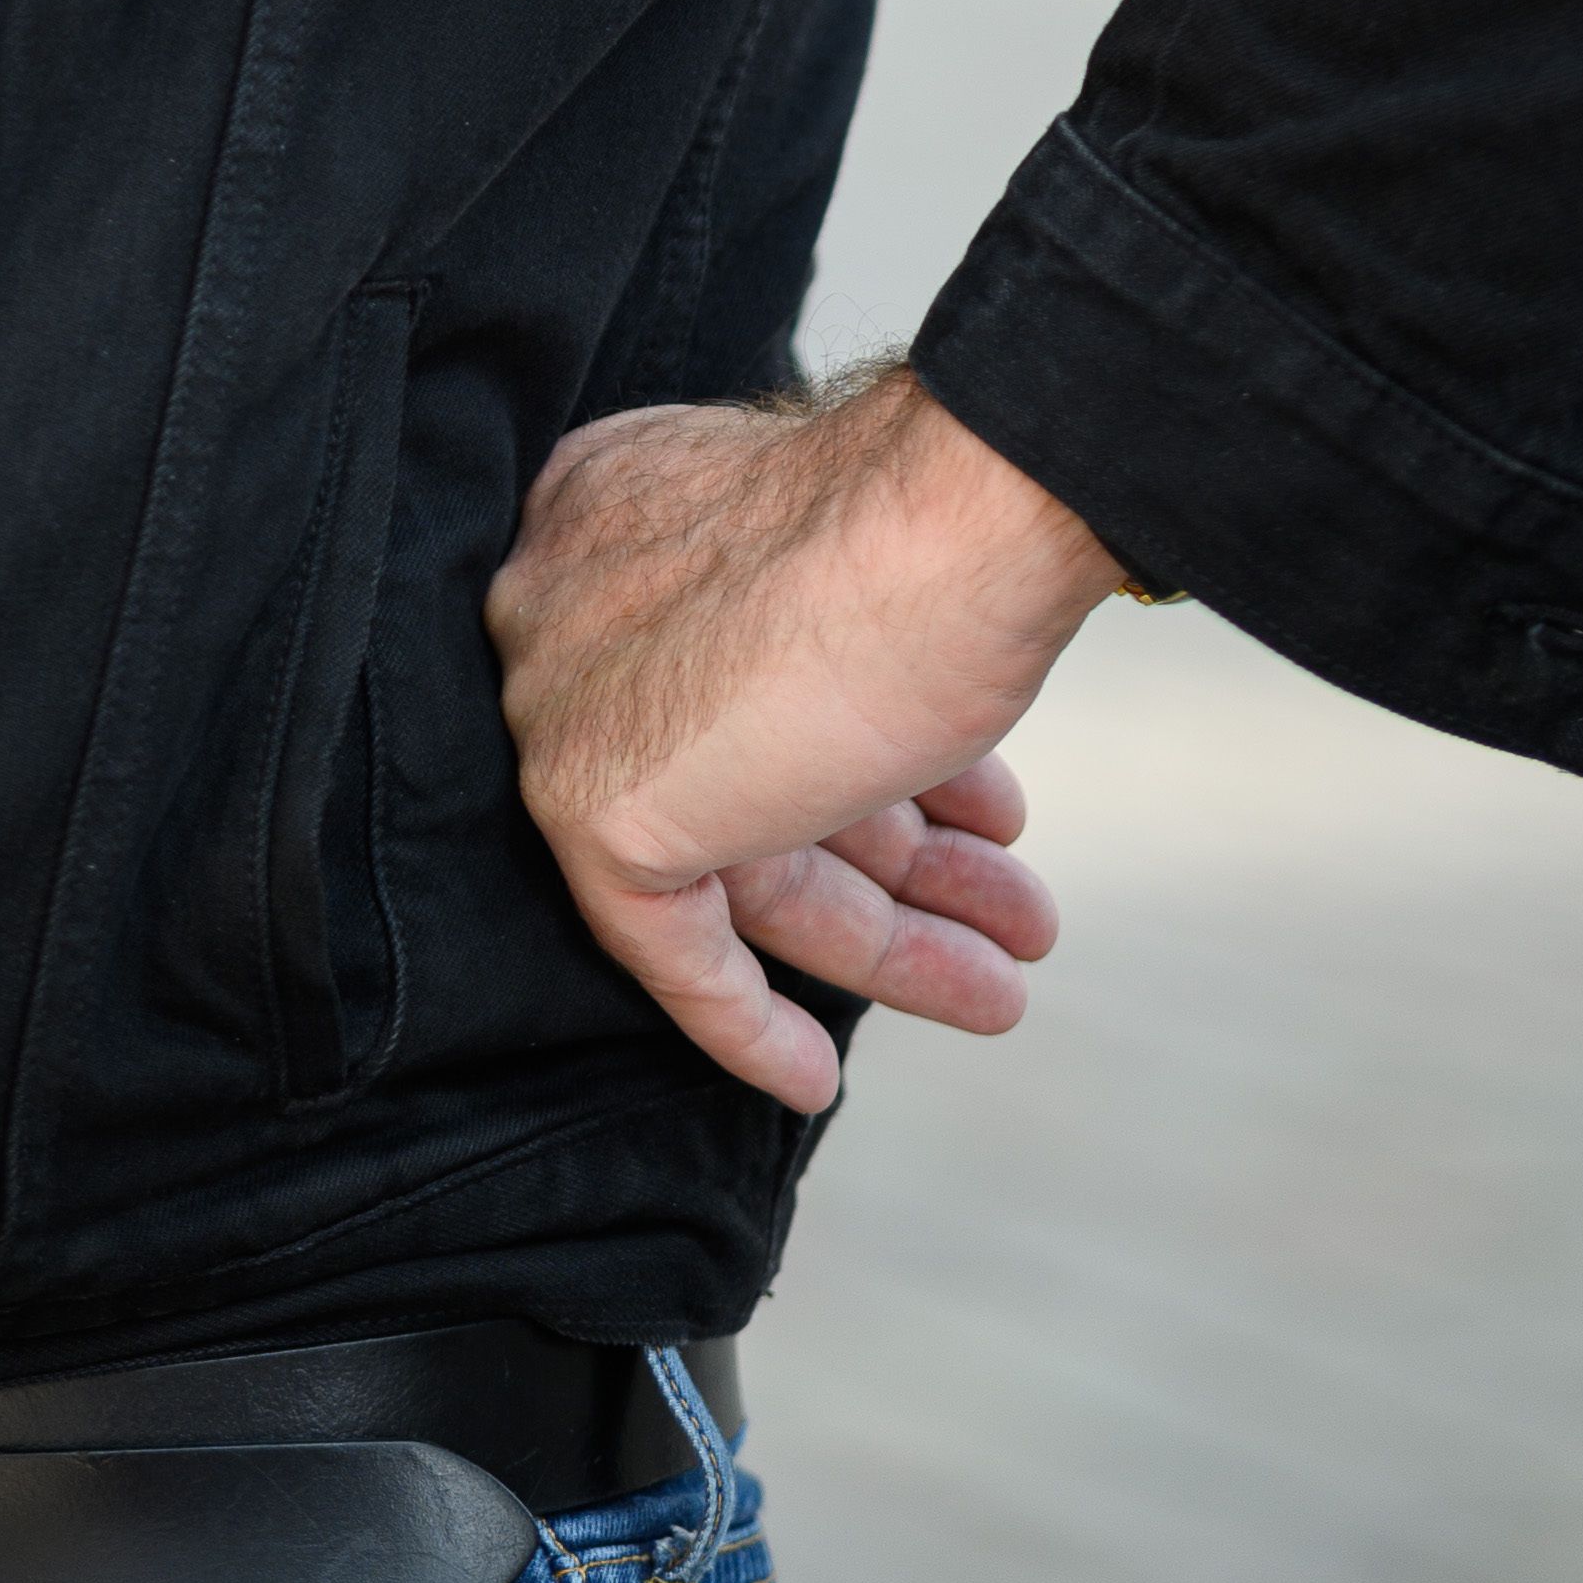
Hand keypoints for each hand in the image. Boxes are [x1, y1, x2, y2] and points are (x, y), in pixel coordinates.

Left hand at [484, 363, 1119, 1114]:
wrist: (963, 506)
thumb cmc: (940, 514)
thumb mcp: (851, 564)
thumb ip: (807, 638)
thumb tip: (858, 718)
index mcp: (611, 517)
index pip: (718, 690)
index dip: (851, 768)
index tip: (939, 823)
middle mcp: (566, 599)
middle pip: (744, 775)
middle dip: (898, 859)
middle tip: (1016, 915)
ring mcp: (566, 703)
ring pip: (737, 857)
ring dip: (887, 934)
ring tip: (1010, 978)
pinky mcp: (594, 805)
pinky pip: (663, 943)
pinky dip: (744, 1017)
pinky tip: (814, 1076)